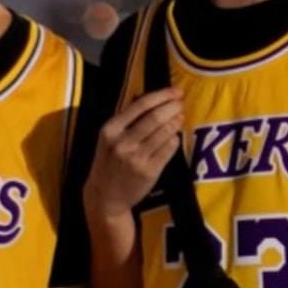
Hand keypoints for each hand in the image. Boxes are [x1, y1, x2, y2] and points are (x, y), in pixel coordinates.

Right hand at [86, 87, 184, 220]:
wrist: (106, 195)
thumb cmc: (109, 162)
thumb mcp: (109, 138)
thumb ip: (127, 121)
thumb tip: (155, 100)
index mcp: (111, 130)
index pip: (140, 106)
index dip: (162, 96)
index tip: (175, 91)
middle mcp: (122, 143)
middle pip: (155, 118)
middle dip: (172, 107)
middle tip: (181, 103)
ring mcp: (136, 158)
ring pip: (165, 133)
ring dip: (176, 122)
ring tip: (180, 117)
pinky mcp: (149, 171)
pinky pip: (169, 149)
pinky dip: (174, 140)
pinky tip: (173, 137)